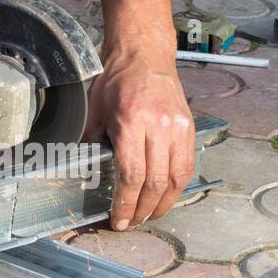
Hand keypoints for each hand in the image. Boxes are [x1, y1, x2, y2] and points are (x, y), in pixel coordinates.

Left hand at [88, 0, 195, 229]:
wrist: (144, 54)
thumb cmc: (115, 80)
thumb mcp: (95, 110)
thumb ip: (93, 143)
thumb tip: (88, 174)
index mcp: (132, 122)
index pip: (131, 176)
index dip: (124, 204)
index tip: (117, 221)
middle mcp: (159, 127)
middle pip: (154, 183)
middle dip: (142, 210)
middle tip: (131, 223)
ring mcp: (178, 127)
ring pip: (176, 179)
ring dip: (162, 204)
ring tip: (148, 215)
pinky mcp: (189, 128)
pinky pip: (187, 166)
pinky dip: (176, 187)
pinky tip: (165, 196)